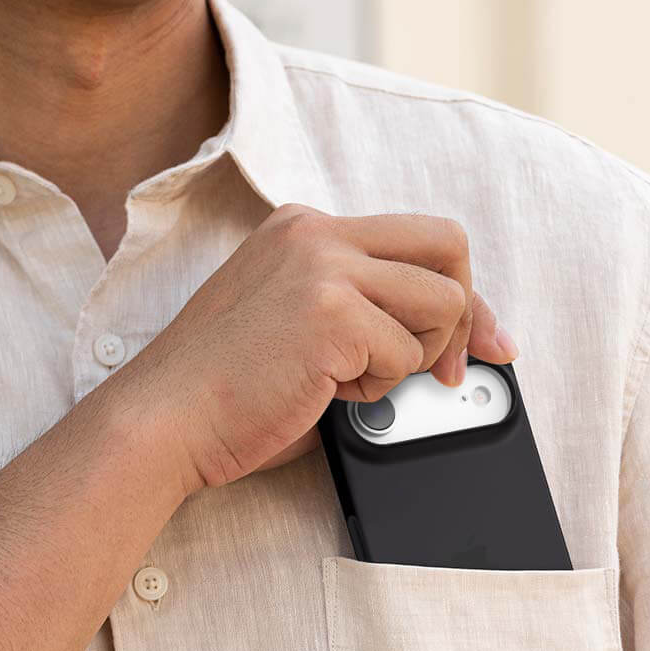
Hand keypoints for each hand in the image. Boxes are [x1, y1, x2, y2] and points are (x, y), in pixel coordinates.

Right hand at [113, 203, 516, 493]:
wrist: (164, 421)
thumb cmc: (223, 392)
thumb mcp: (300, 325)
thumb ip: (362, 310)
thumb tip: (453, 336)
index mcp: (303, 229)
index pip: (417, 239)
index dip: (461, 293)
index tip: (485, 342)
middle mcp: (316, 232)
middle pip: (448, 243)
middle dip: (467, 313)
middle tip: (451, 369)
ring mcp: (324, 267)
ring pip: (442, 302)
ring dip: (415, 358)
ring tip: (354, 381)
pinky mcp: (331, 312)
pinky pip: (408, 354)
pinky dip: (380, 388)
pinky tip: (328, 393)